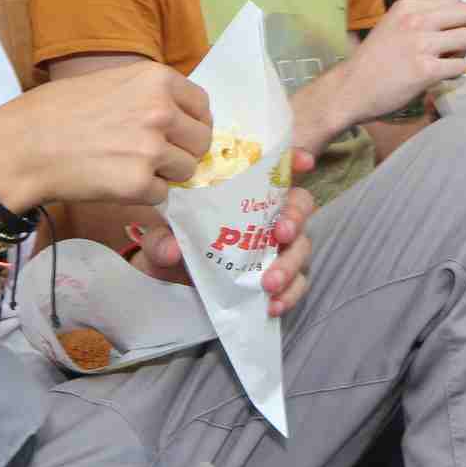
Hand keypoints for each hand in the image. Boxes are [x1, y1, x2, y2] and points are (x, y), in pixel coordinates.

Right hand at [0, 61, 210, 210]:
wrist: (21, 146)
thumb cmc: (55, 112)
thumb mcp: (109, 82)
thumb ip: (147, 97)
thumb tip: (179, 121)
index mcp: (156, 79)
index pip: (202, 105)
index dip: (192, 123)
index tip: (179, 134)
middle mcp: (161, 110)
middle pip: (201, 141)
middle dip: (181, 152)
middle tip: (151, 156)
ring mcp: (152, 148)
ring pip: (186, 171)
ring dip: (164, 175)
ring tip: (127, 167)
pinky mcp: (139, 183)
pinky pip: (161, 196)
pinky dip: (143, 195)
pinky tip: (113, 182)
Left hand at [126, 160, 318, 315]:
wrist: (171, 279)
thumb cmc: (175, 242)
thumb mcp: (162, 237)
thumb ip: (161, 239)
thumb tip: (172, 249)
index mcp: (245, 193)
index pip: (274, 170)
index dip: (294, 160)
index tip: (304, 162)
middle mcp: (269, 214)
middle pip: (300, 205)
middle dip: (295, 217)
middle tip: (281, 233)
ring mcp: (278, 246)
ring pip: (302, 247)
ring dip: (290, 264)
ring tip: (269, 283)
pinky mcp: (281, 277)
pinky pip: (297, 284)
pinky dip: (291, 295)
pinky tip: (274, 306)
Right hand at [315, 0, 465, 130]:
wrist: (351, 88)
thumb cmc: (372, 60)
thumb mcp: (392, 26)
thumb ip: (419, 20)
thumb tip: (453, 23)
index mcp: (408, 6)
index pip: (453, 1)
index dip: (463, 16)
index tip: (462, 27)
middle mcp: (416, 20)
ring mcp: (421, 44)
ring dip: (464, 52)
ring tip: (450, 61)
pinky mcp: (426, 69)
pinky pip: (460, 66)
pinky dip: (456, 73)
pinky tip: (443, 76)